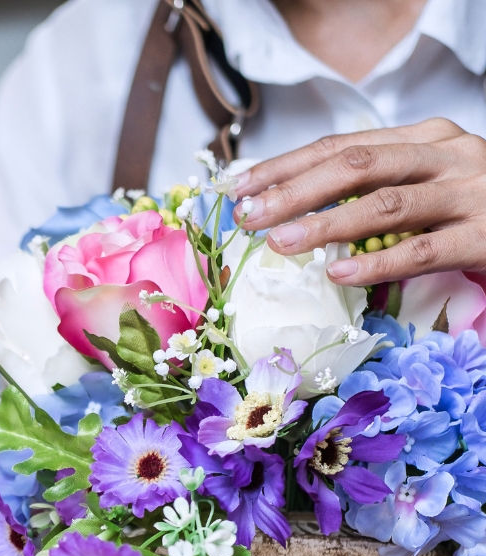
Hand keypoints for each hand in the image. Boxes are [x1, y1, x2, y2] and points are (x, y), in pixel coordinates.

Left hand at [232, 118, 485, 286]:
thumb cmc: (472, 209)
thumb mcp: (425, 184)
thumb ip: (372, 189)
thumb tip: (292, 213)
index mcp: (425, 139)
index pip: (341, 146)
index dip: (286, 166)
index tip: (240, 188)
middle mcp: (446, 157)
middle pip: (358, 165)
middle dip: (296, 191)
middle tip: (250, 215)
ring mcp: (468, 194)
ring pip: (387, 205)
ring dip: (327, 224)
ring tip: (280, 242)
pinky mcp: (484, 236)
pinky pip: (423, 250)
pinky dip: (377, 262)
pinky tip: (338, 272)